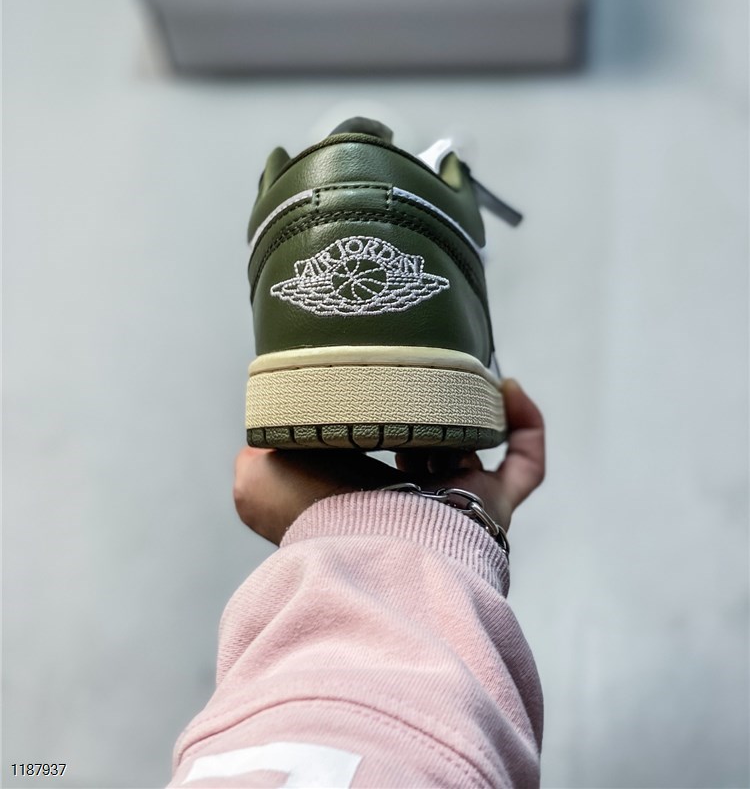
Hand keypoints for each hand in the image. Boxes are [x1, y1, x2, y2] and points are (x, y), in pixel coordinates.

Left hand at [233, 379, 544, 545]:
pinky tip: (508, 387)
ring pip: (476, 451)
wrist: (368, 548)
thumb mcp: (259, 481)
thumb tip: (261, 441)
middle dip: (428, 413)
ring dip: (471, 411)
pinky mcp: (494, 505)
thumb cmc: (314, 517)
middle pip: (431, 450)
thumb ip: (256, 456)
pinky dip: (526, 424)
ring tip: (459, 374)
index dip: (378, 419)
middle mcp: (413, 505)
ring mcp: (458, 506)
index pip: (375, 456)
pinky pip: (525, 464)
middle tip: (422, 375)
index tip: (373, 384)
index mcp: (361, 499)